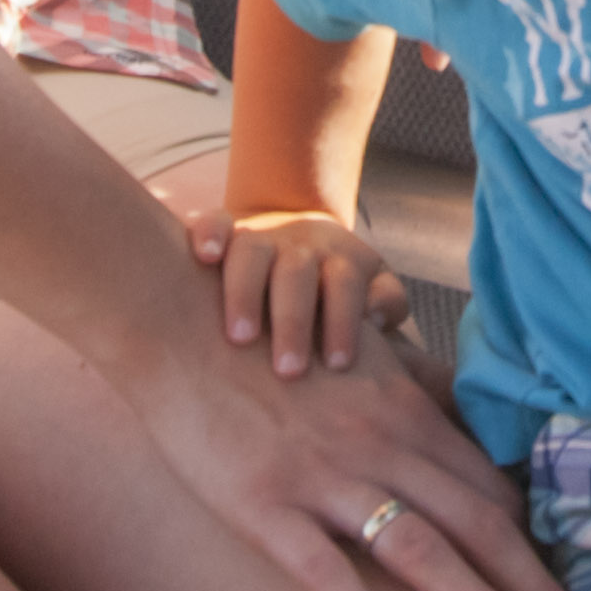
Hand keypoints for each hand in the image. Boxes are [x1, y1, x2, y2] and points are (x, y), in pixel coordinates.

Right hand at [124, 315, 571, 590]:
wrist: (174, 323)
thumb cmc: (265, 342)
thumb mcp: (351, 354)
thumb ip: (409, 386)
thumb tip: (457, 411)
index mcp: (402, 414)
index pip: (490, 488)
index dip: (538, 545)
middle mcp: (377, 445)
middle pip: (478, 525)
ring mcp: (321, 478)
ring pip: (421, 550)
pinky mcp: (264, 506)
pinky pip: (327, 571)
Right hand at [191, 199, 415, 373]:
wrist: (301, 238)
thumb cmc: (336, 287)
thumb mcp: (372, 289)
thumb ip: (386, 302)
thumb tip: (376, 317)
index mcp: (340, 261)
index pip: (345, 285)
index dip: (343, 321)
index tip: (339, 364)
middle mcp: (300, 246)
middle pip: (297, 273)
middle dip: (293, 320)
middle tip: (289, 370)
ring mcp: (262, 236)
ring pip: (252, 251)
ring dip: (245, 291)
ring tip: (240, 337)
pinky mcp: (228, 229)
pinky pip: (215, 221)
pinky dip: (208, 233)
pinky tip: (204, 255)